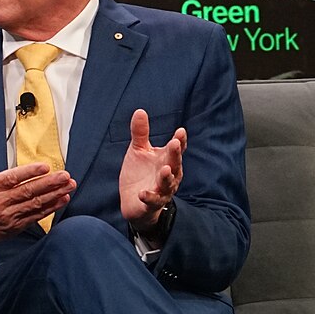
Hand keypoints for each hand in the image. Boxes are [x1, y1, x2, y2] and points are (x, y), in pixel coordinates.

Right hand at [0, 134, 76, 260]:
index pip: (12, 178)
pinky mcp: (16, 226)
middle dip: (50, 183)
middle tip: (65, 176)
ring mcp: (9, 215)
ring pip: (35, 203)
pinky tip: (62, 200)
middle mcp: (0, 202)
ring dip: (54, 194)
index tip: (45, 167)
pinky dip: (51, 208)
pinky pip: (36, 216)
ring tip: (69, 186)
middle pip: (28, 191)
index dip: (29, 172)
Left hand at [118, 109, 184, 233]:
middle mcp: (169, 174)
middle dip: (175, 155)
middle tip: (174, 144)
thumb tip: (140, 111)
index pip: (176, 149)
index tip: (180, 131)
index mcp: (167, 159)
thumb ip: (140, 133)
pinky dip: (149, 197)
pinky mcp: (151, 203)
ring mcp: (162, 190)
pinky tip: (142, 193)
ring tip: (165, 169)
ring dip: (167, 177)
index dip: (180, 141)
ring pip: (168, 183)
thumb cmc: (141, 172)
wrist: (134, 201)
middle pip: (175, 164)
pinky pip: (152, 200)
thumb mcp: (138, 151)